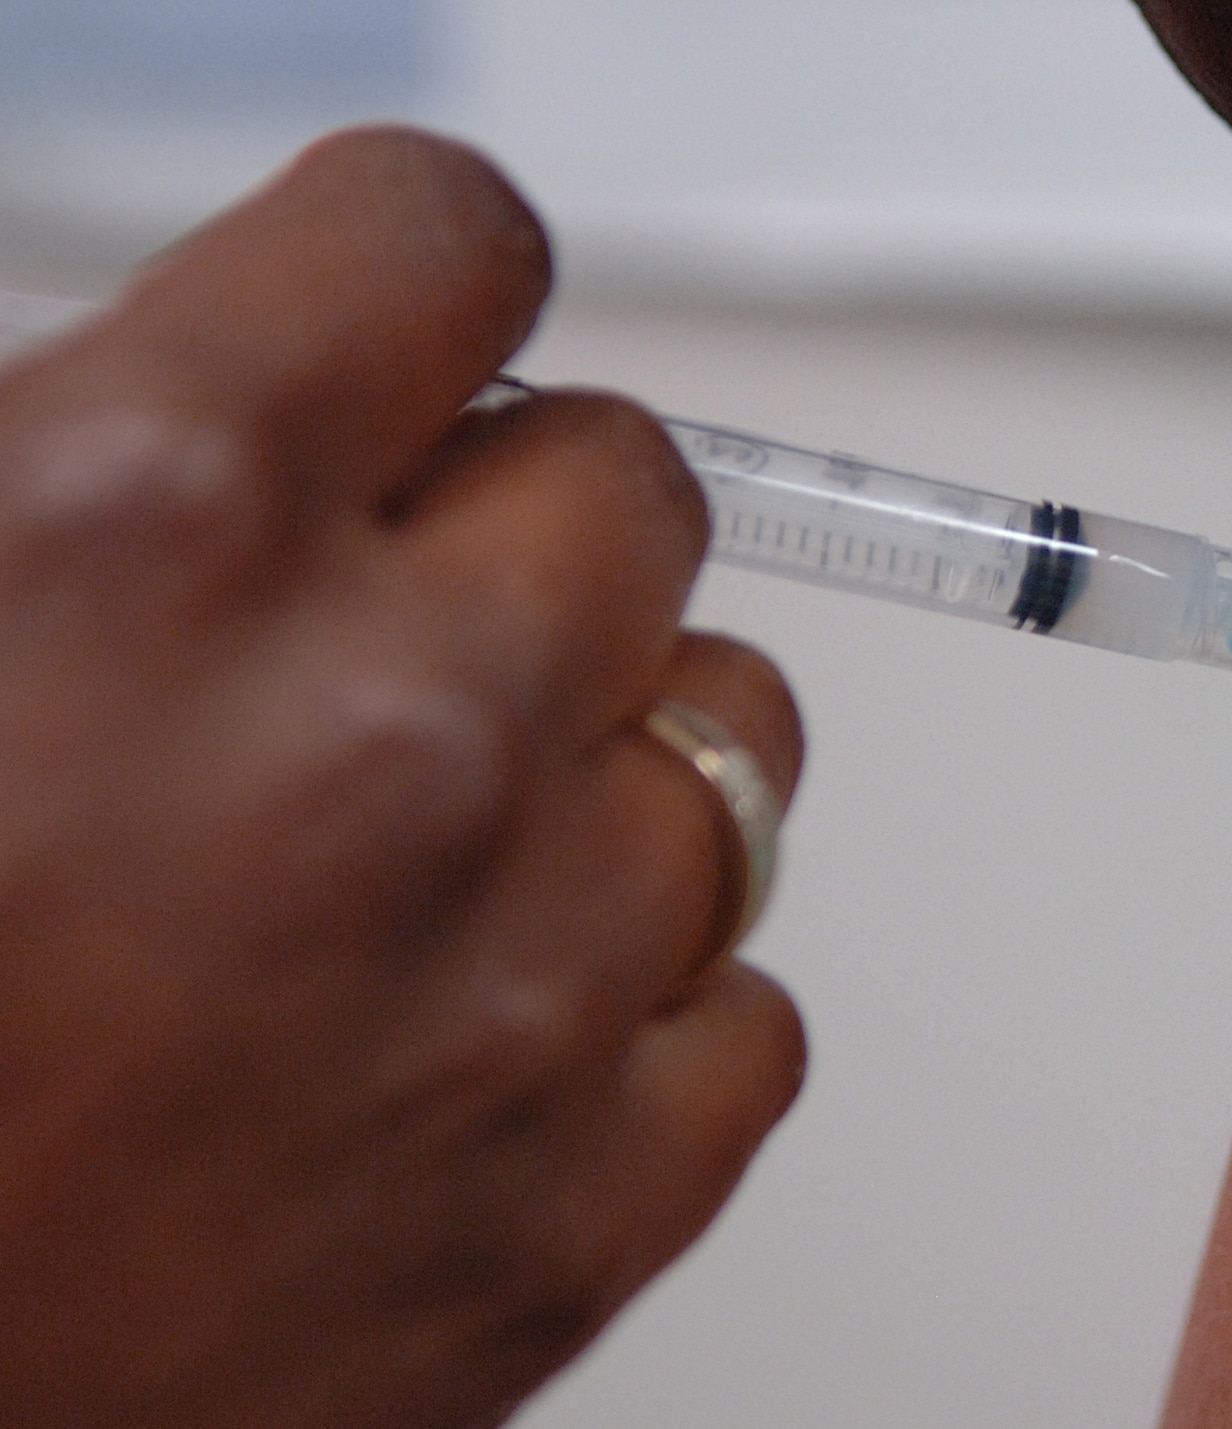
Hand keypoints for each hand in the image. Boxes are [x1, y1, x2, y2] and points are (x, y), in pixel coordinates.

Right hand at [0, 128, 804, 1425]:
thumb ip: (133, 461)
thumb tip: (341, 395)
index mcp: (152, 522)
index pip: (447, 246)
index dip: (416, 288)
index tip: (413, 344)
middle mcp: (387, 734)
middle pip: (631, 492)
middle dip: (521, 531)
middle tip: (393, 631)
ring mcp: (522, 985)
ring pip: (734, 736)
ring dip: (608, 760)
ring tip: (429, 852)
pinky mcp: (591, 1207)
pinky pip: (747, 1006)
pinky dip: (643, 1004)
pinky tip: (480, 1027)